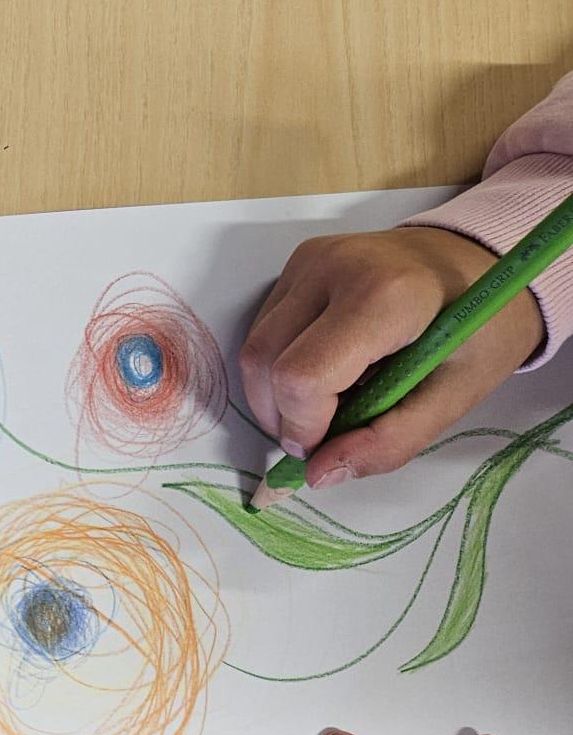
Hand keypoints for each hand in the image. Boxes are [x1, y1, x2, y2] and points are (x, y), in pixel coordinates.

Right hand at [240, 227, 542, 486]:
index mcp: (387, 296)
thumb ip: (389, 441)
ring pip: (255, 348)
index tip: (325, 448)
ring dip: (277, 394)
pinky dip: (279, 366)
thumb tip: (319, 474)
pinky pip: (264, 329)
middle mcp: (334, 267)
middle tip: (324, 435)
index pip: (304, 375)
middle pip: (265, 362)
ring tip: (328, 402)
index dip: (303, 426)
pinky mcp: (297, 262)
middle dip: (283, 416)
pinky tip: (324, 369)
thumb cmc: (480, 327)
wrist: (479, 260)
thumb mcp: (455, 395)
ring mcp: (310, 260)